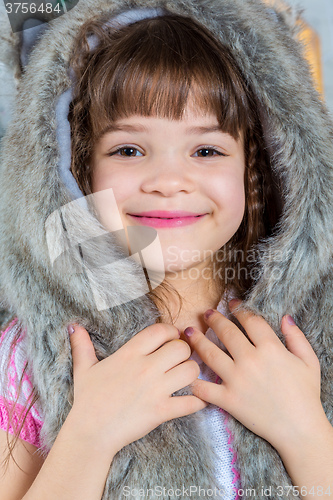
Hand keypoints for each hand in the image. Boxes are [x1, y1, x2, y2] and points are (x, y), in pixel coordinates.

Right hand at [68, 323, 205, 455]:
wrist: (90, 433)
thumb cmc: (87, 400)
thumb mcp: (83, 369)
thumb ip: (82, 345)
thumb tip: (74, 326)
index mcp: (129, 353)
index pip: (161, 331)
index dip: (171, 332)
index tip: (172, 338)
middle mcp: (146, 367)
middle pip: (181, 348)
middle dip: (184, 351)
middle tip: (180, 359)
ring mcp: (156, 389)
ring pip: (190, 370)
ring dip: (192, 373)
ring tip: (186, 378)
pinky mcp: (162, 411)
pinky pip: (191, 402)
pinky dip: (197, 402)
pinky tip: (194, 400)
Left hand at [183, 301, 326, 454]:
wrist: (299, 429)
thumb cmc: (306, 395)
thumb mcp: (309, 362)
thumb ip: (297, 337)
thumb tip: (285, 318)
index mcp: (271, 348)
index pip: (250, 320)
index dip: (240, 309)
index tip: (232, 304)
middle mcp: (250, 360)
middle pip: (226, 332)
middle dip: (214, 319)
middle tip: (206, 313)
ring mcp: (237, 380)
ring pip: (210, 354)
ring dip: (197, 340)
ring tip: (188, 332)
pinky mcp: (229, 399)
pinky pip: (205, 388)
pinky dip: (193, 380)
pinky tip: (185, 370)